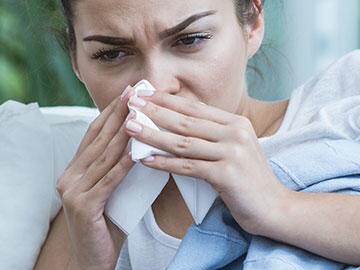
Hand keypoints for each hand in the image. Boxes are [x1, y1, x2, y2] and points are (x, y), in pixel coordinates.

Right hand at [56, 91, 134, 269]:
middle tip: (133, 94)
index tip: (127, 94)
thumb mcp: (108, 190)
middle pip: (98, 140)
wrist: (92, 259)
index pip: (93, 134)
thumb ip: (115, 169)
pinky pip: (108, 181)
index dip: (110, 113)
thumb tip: (139, 145)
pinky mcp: (84, 207)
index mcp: (74, 170)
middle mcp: (69, 176)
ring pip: (103, 157)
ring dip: (123, 134)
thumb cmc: (106, 223)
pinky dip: (123, 165)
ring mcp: (73, 191)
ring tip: (138, 114)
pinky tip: (136, 151)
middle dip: (118, 115)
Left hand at [125, 91, 288, 234]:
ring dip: (153, 135)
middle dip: (155, 111)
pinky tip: (146, 160)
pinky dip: (165, 163)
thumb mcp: (234, 148)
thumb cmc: (249, 179)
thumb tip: (176, 124)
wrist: (274, 207)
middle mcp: (235, 133)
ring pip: (183, 142)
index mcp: (236, 123)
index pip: (195, 108)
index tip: (145, 94)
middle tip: (130, 104)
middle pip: (186, 121)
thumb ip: (211, 134)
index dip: (168, 100)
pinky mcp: (226, 174)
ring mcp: (232, 152)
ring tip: (130, 128)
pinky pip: (187, 167)